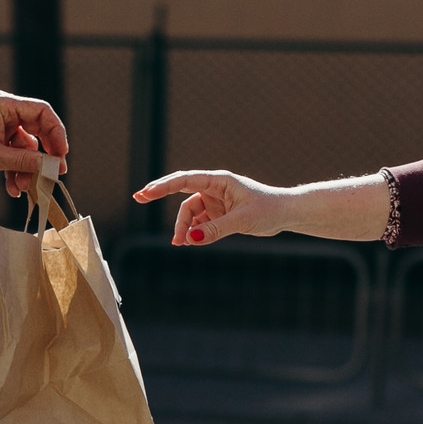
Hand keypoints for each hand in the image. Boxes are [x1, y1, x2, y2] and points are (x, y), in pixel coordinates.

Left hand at [0, 90, 68, 196]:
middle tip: (53, 175)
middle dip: (43, 156)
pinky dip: (14, 170)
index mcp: (4, 105)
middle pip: (38, 131)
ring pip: (25, 147)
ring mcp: (0, 125)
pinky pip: (13, 153)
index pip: (42, 112)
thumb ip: (25, 160)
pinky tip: (13, 189)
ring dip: (26, 169)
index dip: (56, 133)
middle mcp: (5, 111)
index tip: (61, 155)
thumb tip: (52, 166)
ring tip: (23, 189)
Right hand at [132, 170, 283, 244]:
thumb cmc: (268, 210)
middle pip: (181, 192)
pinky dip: (193, 232)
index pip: (185, 180)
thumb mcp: (241, 221)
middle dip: (159, 195)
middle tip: (137, 198)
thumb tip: (189, 239)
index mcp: (219, 181)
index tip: (145, 192)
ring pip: (189, 213)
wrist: (285, 214)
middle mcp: (214, 188)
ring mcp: (214, 201)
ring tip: (179, 243)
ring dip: (183, 227)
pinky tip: (189, 241)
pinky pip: (199, 223)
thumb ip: (214, 230)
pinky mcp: (218, 214)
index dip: (163, 185)